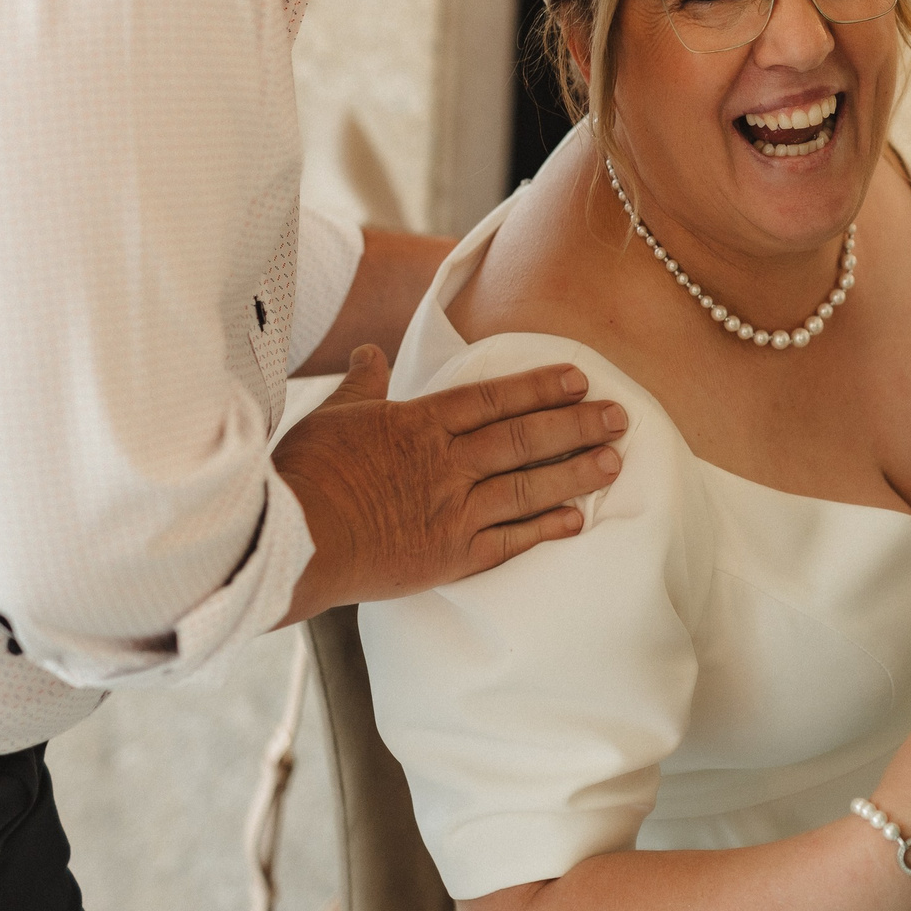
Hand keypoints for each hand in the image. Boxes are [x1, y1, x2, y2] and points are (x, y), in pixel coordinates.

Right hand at [274, 345, 624, 622]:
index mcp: (420, 424)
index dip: (540, 387)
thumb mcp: (334, 416)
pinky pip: (508, 542)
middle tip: (619, 415)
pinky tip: (574, 520)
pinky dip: (544, 530)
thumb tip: (372, 352)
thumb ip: (363, 384)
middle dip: (576, 424)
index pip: (494, 399)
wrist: (290, 543)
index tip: (578, 379)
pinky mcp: (449, 558)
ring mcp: (452, 513)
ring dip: (574, 473)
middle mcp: (447, 465)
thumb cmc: (304, 475)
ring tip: (614, 460)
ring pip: (527, 488)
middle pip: (524, 438)